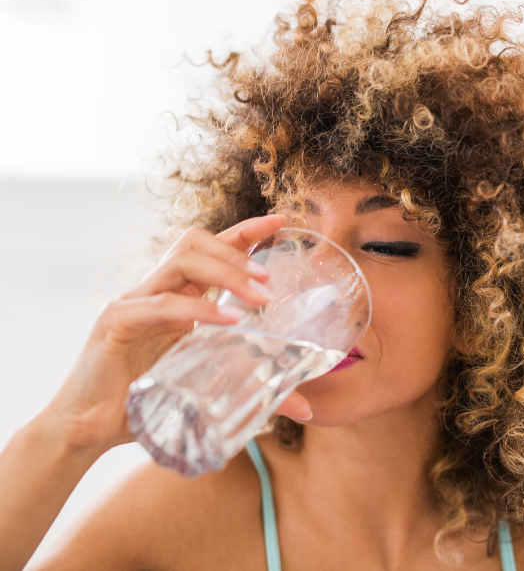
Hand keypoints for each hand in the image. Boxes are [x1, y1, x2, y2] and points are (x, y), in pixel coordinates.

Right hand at [44, 214, 311, 455]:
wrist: (90, 429)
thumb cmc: (148, 402)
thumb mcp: (208, 387)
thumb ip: (254, 388)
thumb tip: (306, 405)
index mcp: (176, 295)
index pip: (211, 249)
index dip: (245, 231)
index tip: (281, 221)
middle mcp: (156, 289)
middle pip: (196, 242)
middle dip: (237, 251)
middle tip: (270, 279)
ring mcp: (134, 301)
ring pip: (181, 261)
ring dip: (225, 272)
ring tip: (259, 296)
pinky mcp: (116, 322)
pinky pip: (161, 304)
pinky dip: (197, 308)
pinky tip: (228, 322)